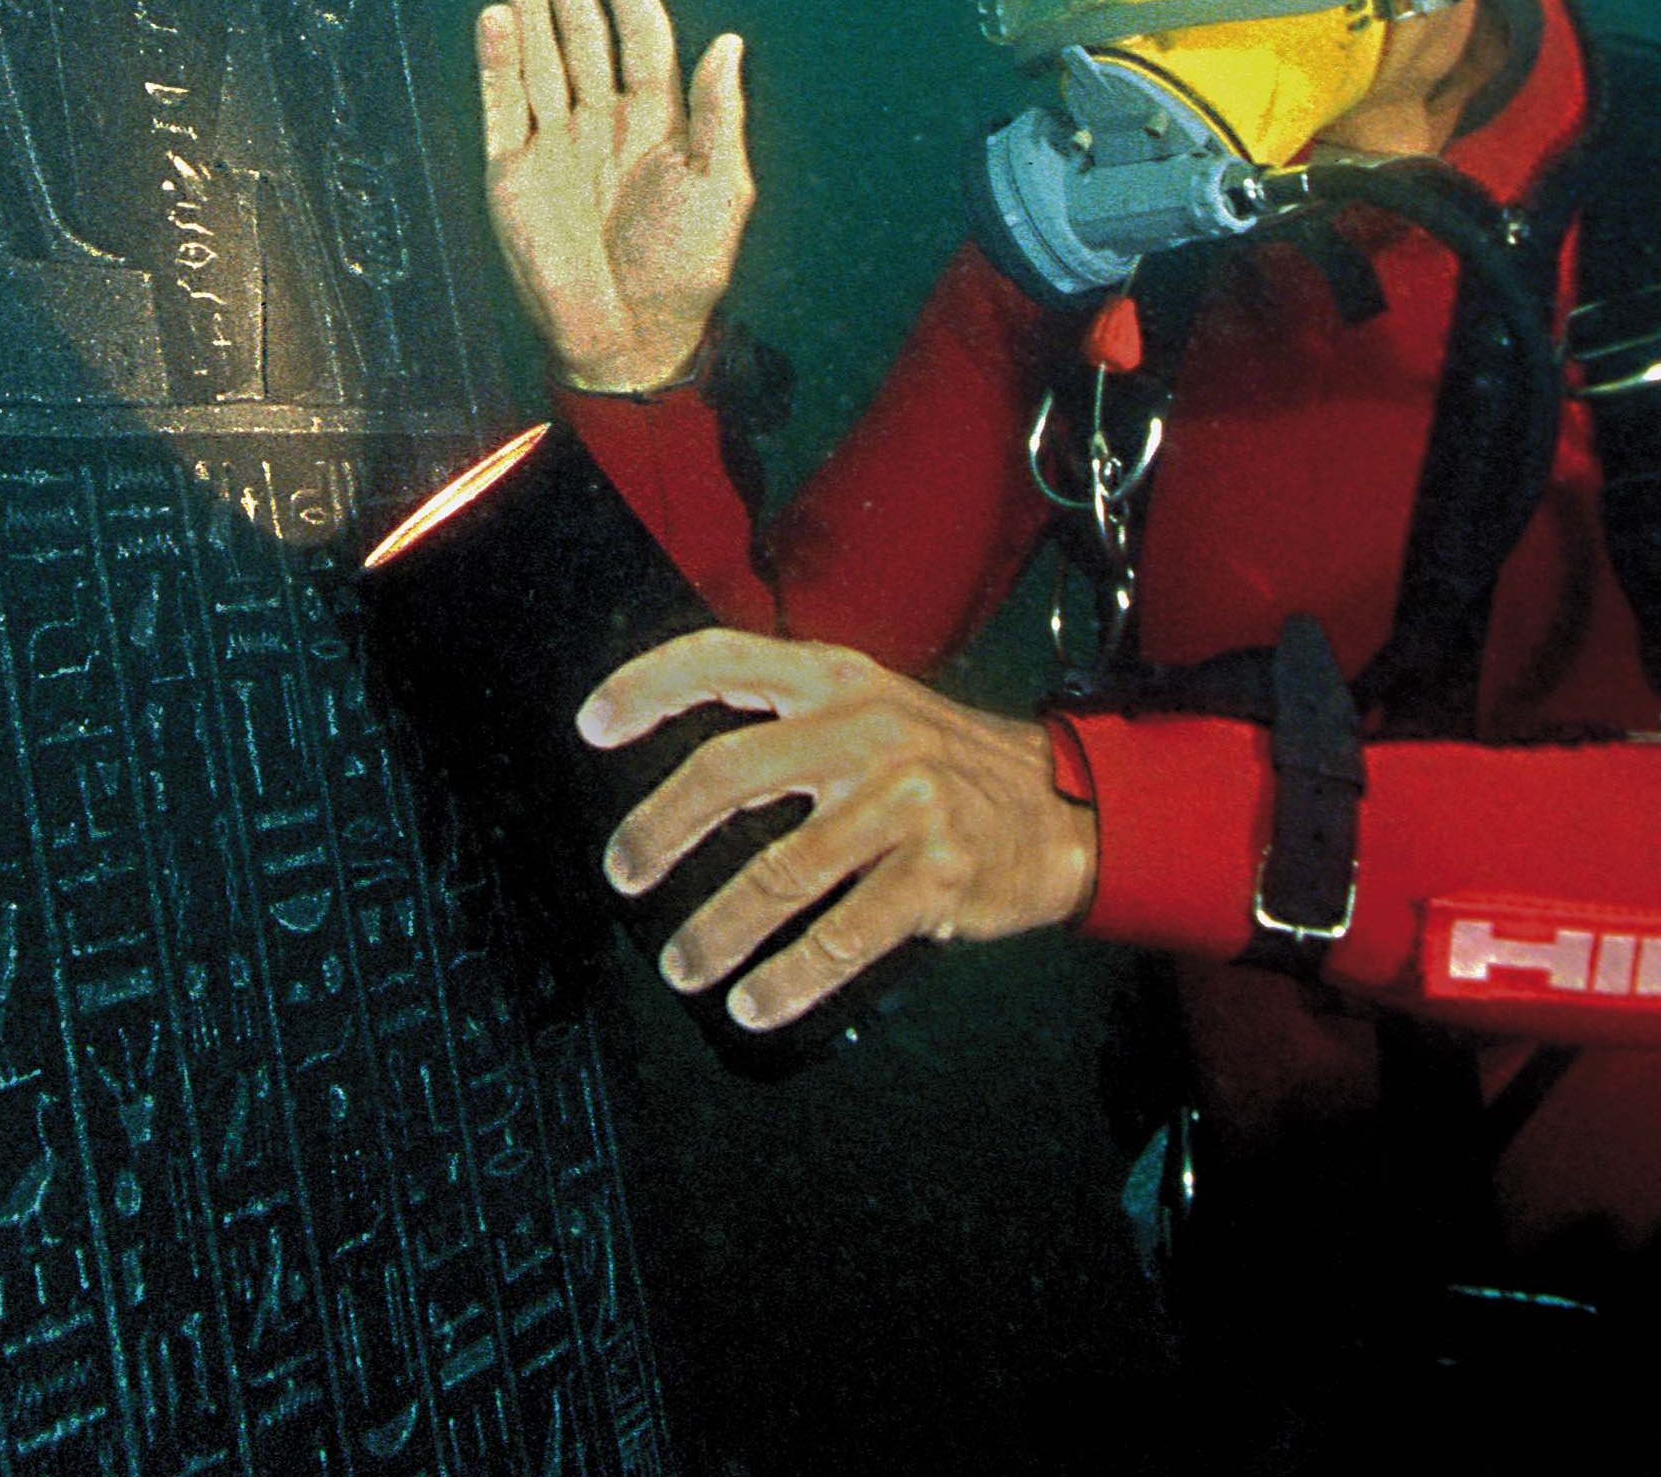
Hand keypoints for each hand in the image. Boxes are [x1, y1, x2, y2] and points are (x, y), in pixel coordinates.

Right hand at [472, 0, 750, 394]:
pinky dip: (496, 62)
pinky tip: (496, 18)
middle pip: (584, 36)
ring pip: (540, 60)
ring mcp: (555, 145)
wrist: (628, 339)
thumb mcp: (720, 189)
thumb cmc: (685, 270)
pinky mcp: (512, 172)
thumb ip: (719, 114)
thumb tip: (729, 39)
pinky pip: (501, 105)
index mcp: (659, 122)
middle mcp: (604, 123)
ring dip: (531, 9)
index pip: (640, 37)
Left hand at [585, 629, 1095, 1031]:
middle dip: (659, 827)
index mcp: (838, 681)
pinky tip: (755, 1004)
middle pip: (730, 772)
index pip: (723, 657)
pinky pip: (843, 937)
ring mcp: (907, 803)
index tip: (592, 727)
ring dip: (716, 930)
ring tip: (679, 966)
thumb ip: (788, 723)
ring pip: (779, 873)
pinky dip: (789, 979)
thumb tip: (683, 783)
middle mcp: (869, 730)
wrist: (1069, 809)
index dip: (649, 685)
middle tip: (621, 872)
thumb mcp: (873, 711)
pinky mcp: (939, 875)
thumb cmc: (948, 766)